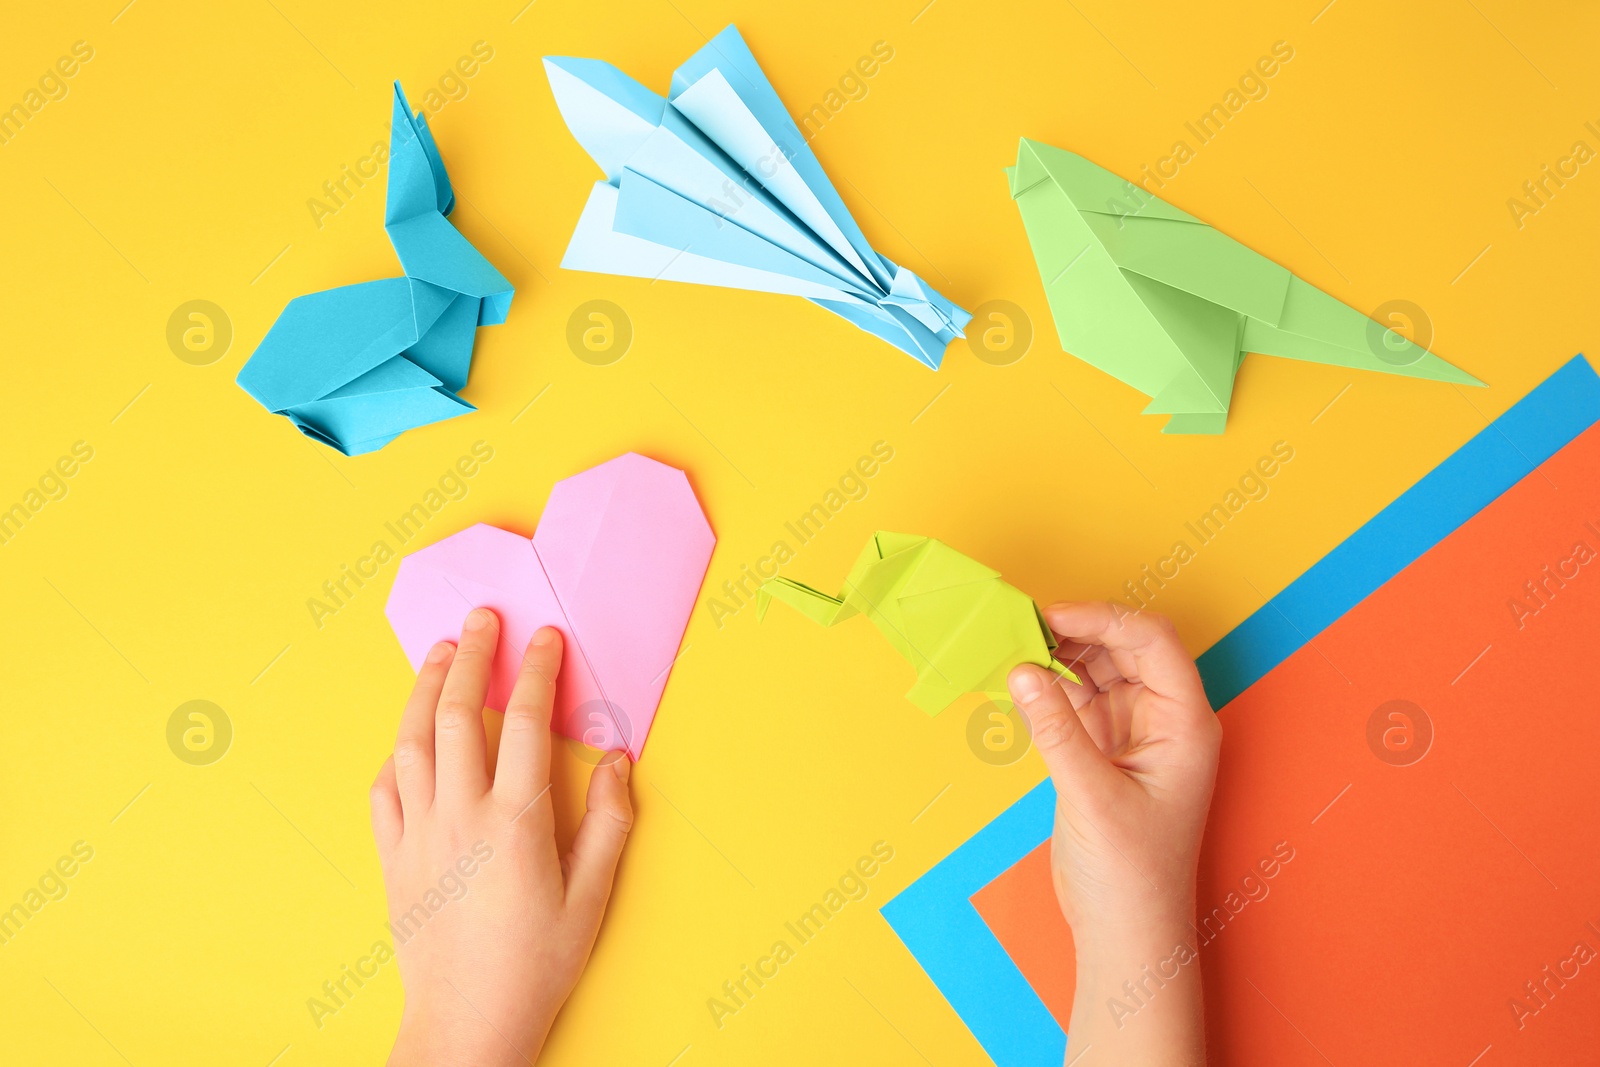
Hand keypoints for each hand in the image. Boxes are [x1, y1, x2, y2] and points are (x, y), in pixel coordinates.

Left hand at [370, 609, 633, 1066]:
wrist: (467, 1024)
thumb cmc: (536, 966)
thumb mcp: (592, 898)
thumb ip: (609, 823)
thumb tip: (617, 761)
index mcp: (515, 822)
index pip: (523, 721)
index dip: (535, 670)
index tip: (544, 637)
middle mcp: (459, 817)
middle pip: (456, 713)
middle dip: (470, 656)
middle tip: (482, 618)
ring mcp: (417, 835)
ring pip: (410, 741)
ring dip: (423, 688)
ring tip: (439, 652)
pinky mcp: (391, 858)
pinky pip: (384, 789)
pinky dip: (395, 753)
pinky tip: (408, 738)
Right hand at [1007, 602, 1220, 1066]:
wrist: (1126, 932)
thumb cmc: (1131, 875)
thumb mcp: (1091, 795)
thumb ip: (1056, 728)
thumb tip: (1023, 670)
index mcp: (1185, 723)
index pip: (1153, 643)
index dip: (1106, 618)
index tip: (1054, 614)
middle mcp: (1164, 720)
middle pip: (1126, 647)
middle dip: (1079, 629)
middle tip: (1024, 623)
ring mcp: (1134, 732)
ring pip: (1100, 668)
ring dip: (1062, 652)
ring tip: (1018, 642)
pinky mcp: (1103, 749)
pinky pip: (1079, 698)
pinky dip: (1052, 683)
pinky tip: (1024, 675)